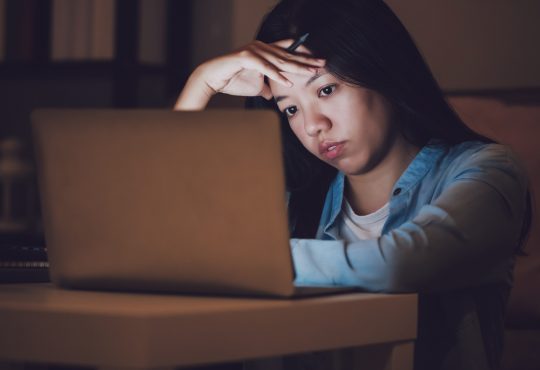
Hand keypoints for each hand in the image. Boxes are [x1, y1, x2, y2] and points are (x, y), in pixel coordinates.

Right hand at [198, 39, 324, 98]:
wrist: (213, 79)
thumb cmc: (233, 81)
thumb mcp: (256, 86)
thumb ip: (266, 87)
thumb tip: (272, 95)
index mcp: (265, 52)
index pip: (289, 51)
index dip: (304, 56)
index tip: (319, 63)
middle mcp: (261, 47)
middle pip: (288, 55)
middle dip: (306, 60)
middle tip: (323, 64)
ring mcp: (254, 51)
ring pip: (279, 61)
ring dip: (296, 68)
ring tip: (311, 73)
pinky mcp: (246, 58)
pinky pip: (265, 68)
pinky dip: (277, 76)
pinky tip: (288, 82)